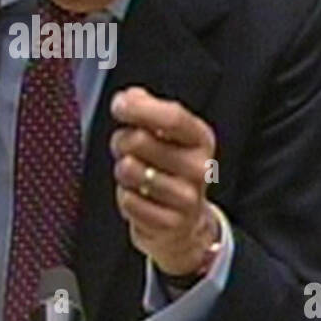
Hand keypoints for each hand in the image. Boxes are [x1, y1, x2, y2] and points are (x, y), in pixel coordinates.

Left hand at [109, 86, 219, 279]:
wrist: (185, 223)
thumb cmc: (169, 170)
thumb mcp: (167, 136)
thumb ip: (147, 109)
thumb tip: (130, 97)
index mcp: (201, 139)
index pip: (173, 117)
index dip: (141, 108)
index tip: (119, 105)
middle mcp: (199, 168)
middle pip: (141, 141)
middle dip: (122, 141)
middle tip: (125, 148)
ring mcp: (187, 198)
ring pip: (130, 170)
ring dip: (122, 171)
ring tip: (133, 174)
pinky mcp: (169, 223)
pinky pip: (128, 201)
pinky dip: (126, 197)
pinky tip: (139, 197)